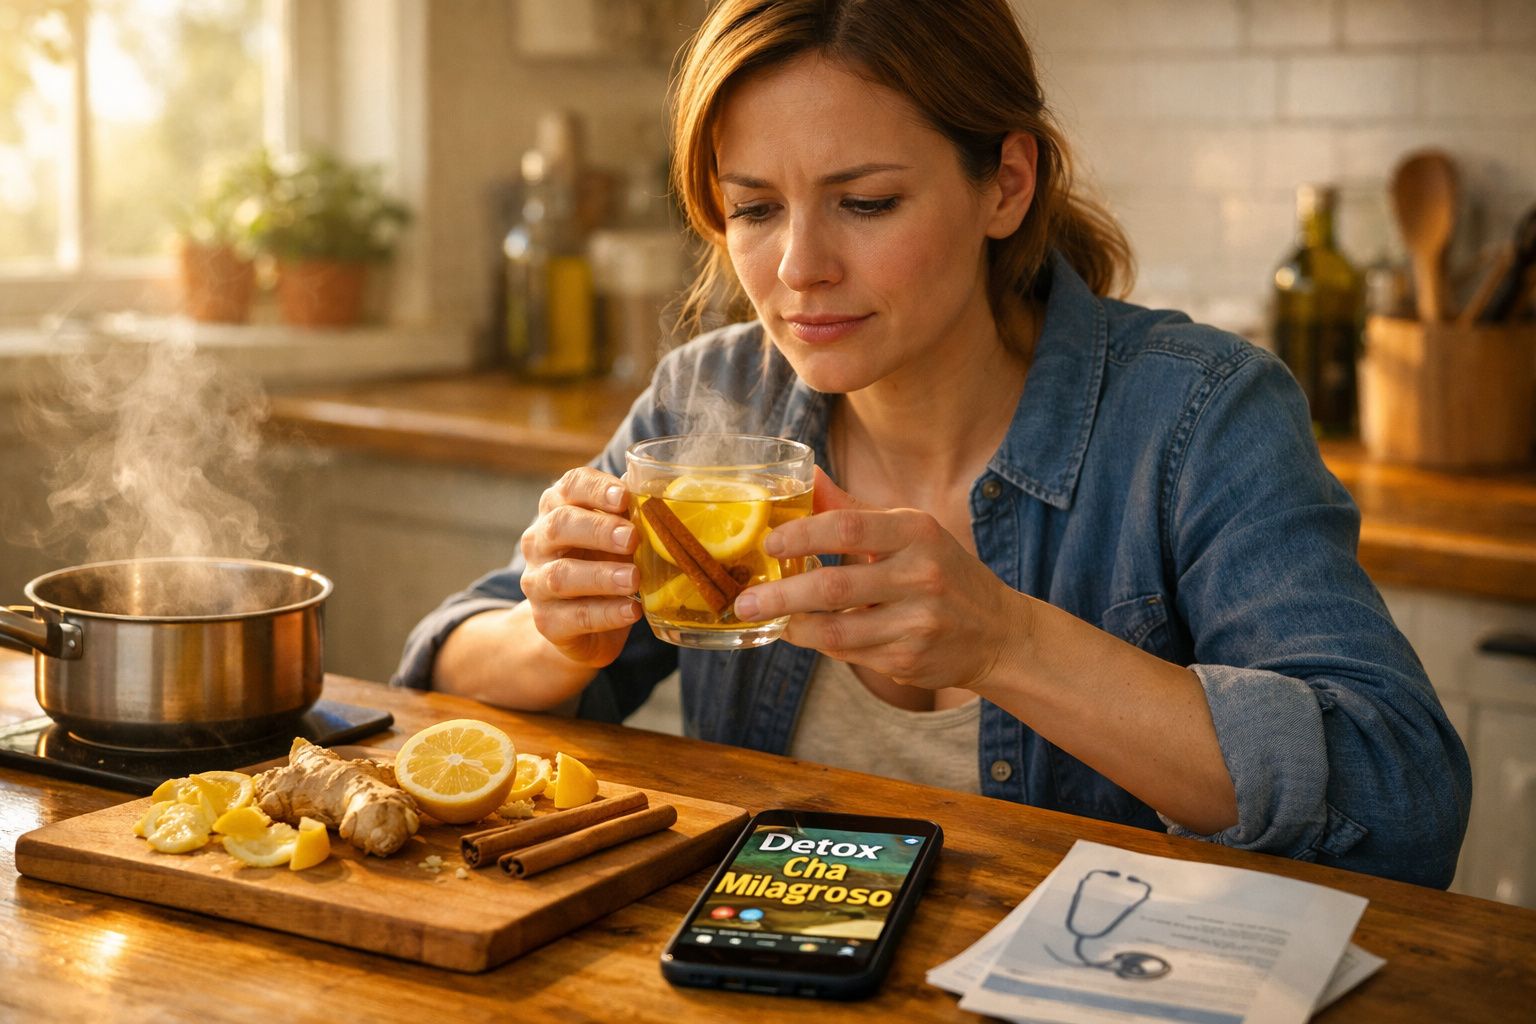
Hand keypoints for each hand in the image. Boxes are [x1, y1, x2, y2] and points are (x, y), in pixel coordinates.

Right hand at [518, 467, 641, 666]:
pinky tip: (631, 610)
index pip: (571, 486)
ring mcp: (538, 583)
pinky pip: (574, 616)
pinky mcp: (547, 621)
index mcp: (558, 509)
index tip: (624, 497)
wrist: (585, 627)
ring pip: (561, 575)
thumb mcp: (620, 537)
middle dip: (598, 530)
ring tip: (633, 579)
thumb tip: (662, 491)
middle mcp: (539, 542)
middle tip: (632, 538)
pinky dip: (606, 613)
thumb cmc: (607, 565)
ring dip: (601, 575)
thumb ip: (634, 515)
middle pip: (560, 526)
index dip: (596, 489)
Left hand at [734, 468, 1024, 690]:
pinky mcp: (909, 660)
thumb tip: (807, 477)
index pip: (849, 528)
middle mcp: (921, 575)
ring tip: (767, 618)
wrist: (997, 632)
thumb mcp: (909, 532)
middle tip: (746, 600)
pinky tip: (802, 633)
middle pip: (834, 587)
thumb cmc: (940, 572)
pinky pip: (849, 655)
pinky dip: (818, 644)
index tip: (770, 544)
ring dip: (793, 626)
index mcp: (917, 532)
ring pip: (836, 631)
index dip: (802, 535)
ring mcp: (917, 623)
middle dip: (781, 595)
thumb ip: (855, 511)